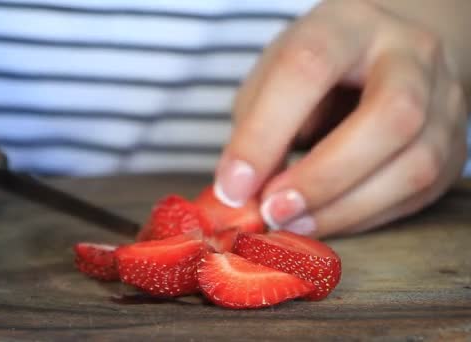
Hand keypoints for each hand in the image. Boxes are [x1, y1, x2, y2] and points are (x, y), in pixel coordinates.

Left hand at [214, 0, 467, 237]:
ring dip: (343, 207)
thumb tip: (241, 192)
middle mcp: (410, 54)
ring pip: (414, 165)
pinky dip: (362, 216)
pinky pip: (417, 193)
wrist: (387, 56)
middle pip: (389, 115)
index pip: (309, 68)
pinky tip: (324, 219)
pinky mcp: (454, 145)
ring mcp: (444, 100)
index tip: (233, 186)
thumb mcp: (274, 77)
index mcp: (350, 24)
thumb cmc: (318, 68)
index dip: (266, 133)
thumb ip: (256, 126)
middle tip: (273, 210)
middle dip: (323, 176)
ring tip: (292, 223)